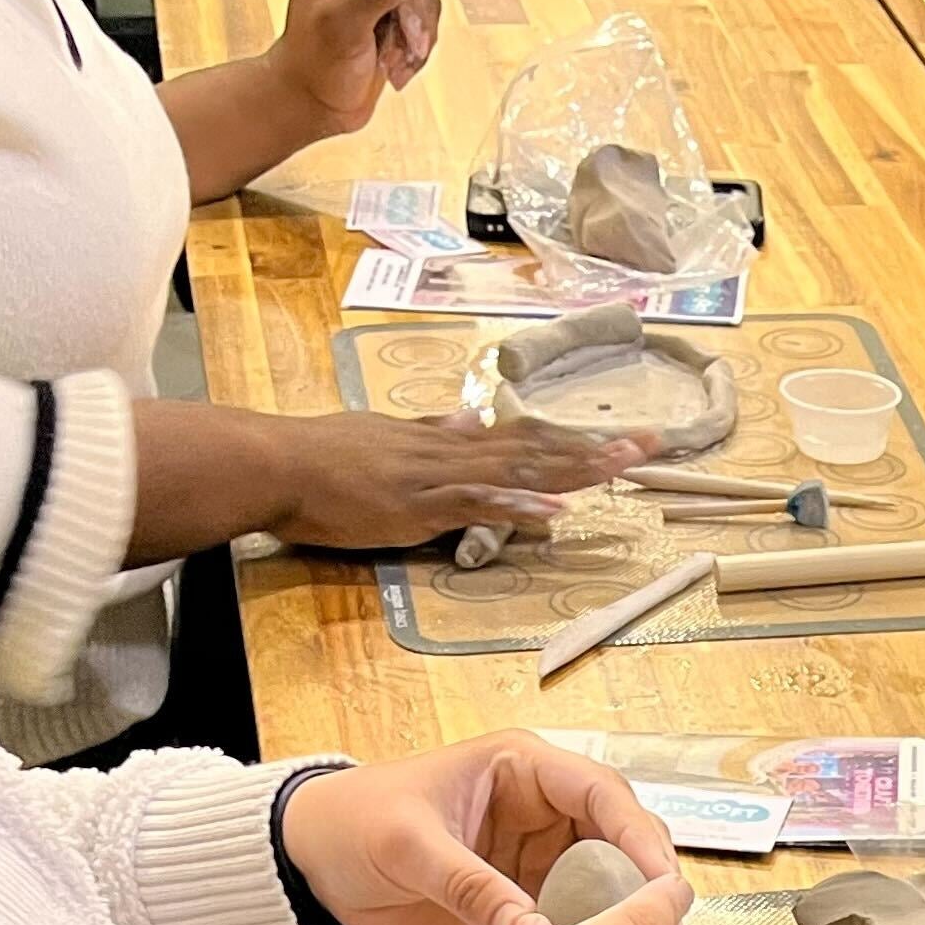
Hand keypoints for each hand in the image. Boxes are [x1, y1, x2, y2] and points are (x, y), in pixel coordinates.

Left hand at [266, 0, 440, 140]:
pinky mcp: (389, 12)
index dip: (407, 3)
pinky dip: (416, 50)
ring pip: (424, 5)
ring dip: (415, 42)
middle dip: (411, 27)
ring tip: (392, 64)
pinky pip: (424, 23)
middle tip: (393, 57)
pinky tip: (397, 66)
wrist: (317, 102)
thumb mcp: (345, 24)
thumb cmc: (317, 64)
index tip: (407, 39)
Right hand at [270, 409, 656, 551]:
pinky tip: (556, 510)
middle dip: (594, 447)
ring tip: (622, 466)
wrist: (273, 462)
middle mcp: (450, 451)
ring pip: (519, 467)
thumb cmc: (318, 458)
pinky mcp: (419, 503)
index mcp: (444, 440)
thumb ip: (430, 429)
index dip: (570, 437)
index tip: (615, 438)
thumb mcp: (383, 436)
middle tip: (651, 445)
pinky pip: (479, 503)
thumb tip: (467, 415)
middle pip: (535, 445)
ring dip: (572, 468)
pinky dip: (519, 503)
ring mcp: (437, 475)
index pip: (520, 436)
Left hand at [278, 731, 682, 924]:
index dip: (635, 832)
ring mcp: (538, 856)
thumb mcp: (408, 845)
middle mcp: (541, 809)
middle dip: (643, 876)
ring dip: (623, 912)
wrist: (313, 867)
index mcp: (519, 767)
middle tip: (663, 921)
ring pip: (606, 881)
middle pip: (619, 837)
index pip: (599, 790)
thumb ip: (470, 883)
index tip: (658, 876)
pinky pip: (574, 917)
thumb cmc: (352, 825)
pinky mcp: (526, 899)